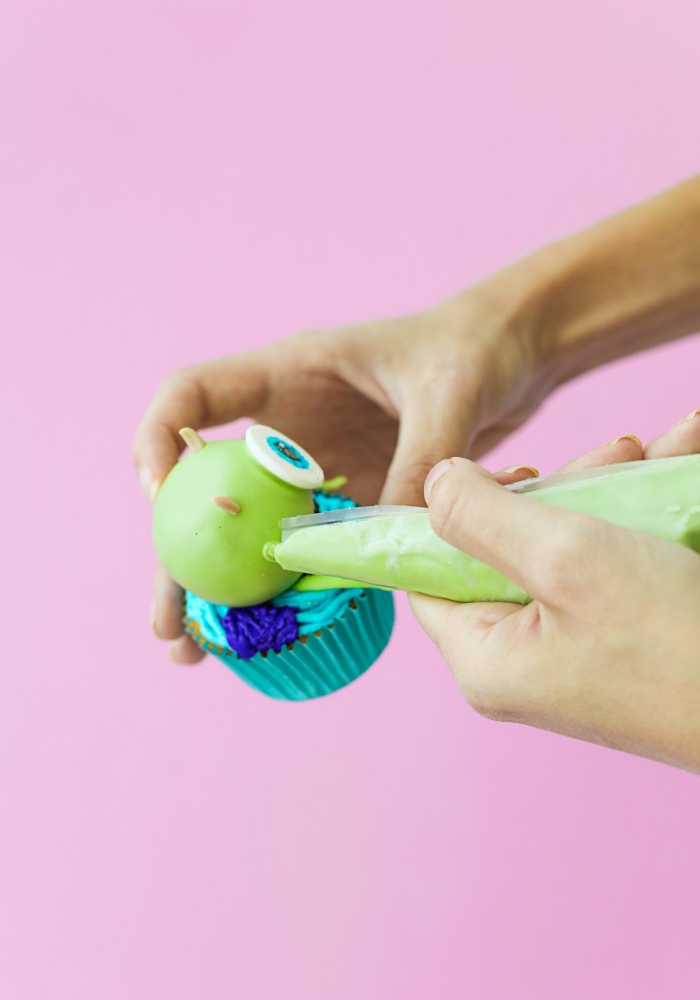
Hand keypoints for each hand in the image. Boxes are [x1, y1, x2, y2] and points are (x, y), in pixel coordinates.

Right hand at [134, 277, 553, 662]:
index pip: (192, 396)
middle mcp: (289, 430)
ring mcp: (317, 473)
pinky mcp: (353, 505)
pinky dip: (290, 596)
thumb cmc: (474, 347)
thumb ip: (420, 459)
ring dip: (224, 592)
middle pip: (206, 491)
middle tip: (168, 624)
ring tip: (198, 651)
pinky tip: (274, 639)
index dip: (160, 440)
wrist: (513, 355)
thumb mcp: (448, 394)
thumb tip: (395, 538)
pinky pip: (310, 554)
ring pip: (250, 535)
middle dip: (178, 556)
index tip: (159, 497)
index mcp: (289, 376)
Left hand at [410, 413, 699, 771]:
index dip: (452, 515)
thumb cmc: (672, 640)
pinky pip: (619, 564)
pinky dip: (650, 515)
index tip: (503, 468)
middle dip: (565, 487)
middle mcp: (522, 660)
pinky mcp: (626, 640)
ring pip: (573, 547)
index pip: (431, 575)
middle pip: (509, 550)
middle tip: (617, 448)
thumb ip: (483, 516)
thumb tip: (434, 481)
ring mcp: (577, 653)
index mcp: (486, 657)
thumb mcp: (565, 559)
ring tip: (669, 442)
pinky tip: (688, 459)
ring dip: (618, 490)